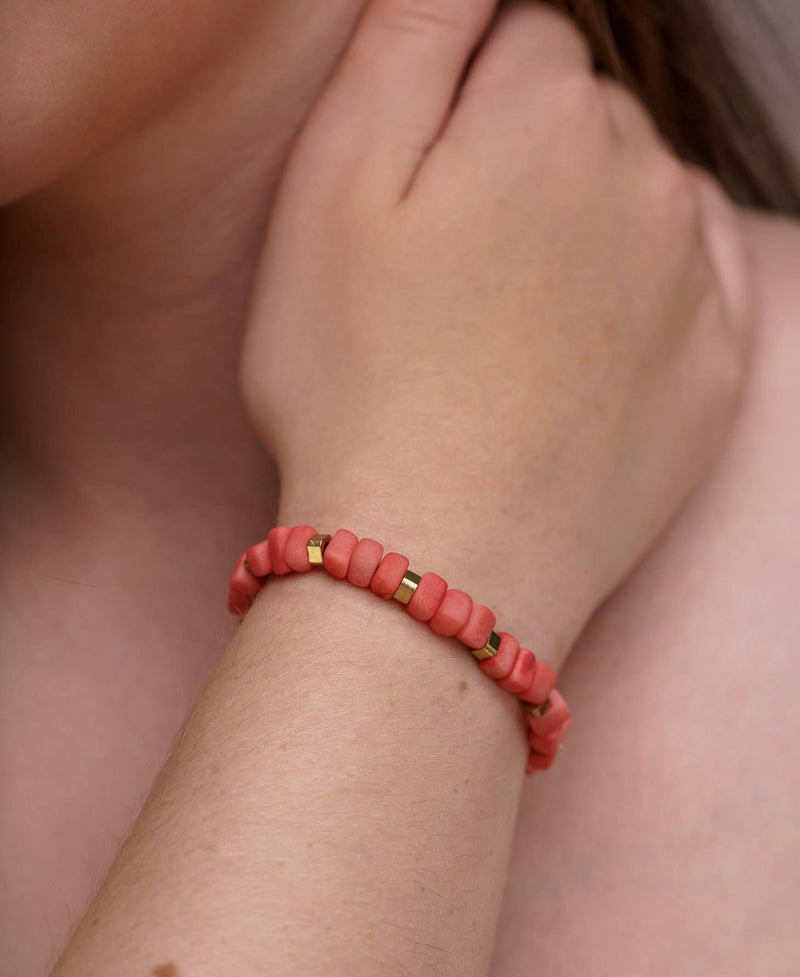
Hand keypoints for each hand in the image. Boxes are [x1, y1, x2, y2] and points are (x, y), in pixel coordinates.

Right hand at [239, 0, 751, 662]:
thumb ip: (408, 38)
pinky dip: (651, 287)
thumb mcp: (332, 186)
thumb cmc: (356, 384)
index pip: (517, 38)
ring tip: (508, 321)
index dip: (457, 105)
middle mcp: (643, 178)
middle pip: (585, 117)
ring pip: (644, 192)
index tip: (420, 185)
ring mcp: (693, 277)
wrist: (437, 561)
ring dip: (587, 222)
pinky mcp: (715, 369)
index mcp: (541, 119)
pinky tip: (586, 341)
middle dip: (523, 158)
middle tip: (452, 268)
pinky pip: (698, 278)